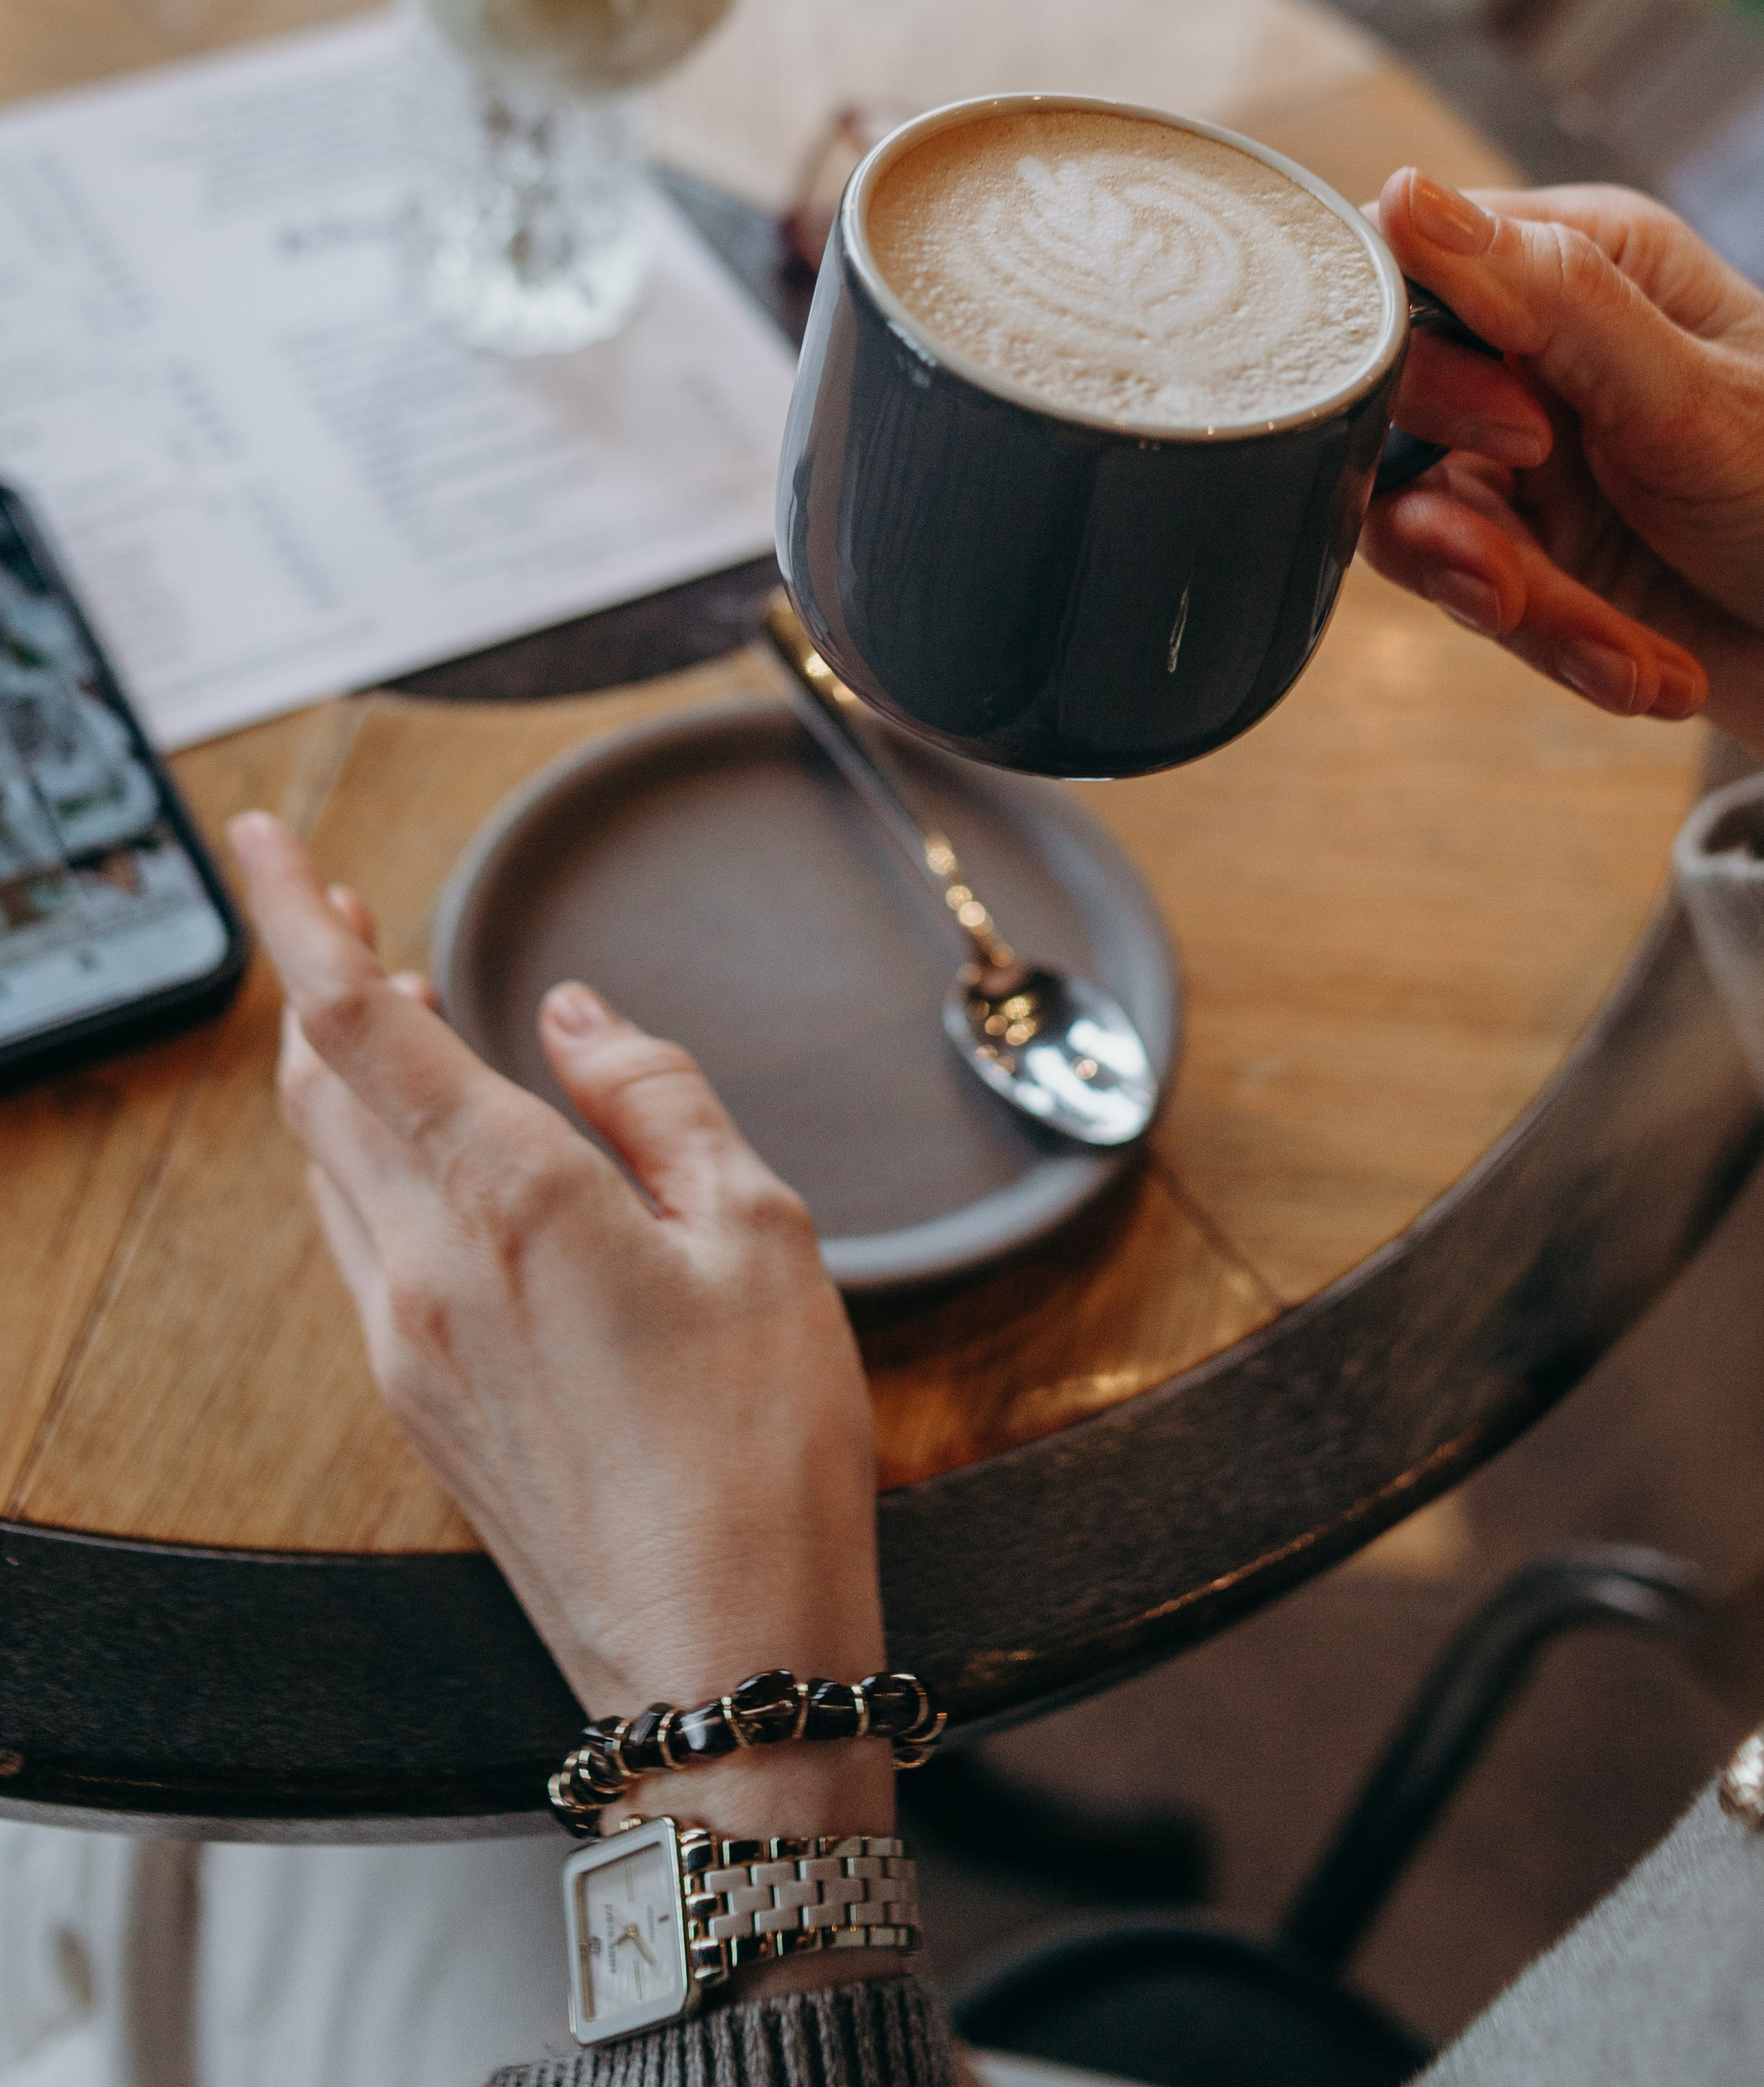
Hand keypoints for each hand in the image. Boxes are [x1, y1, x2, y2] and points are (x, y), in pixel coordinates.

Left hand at [226, 811, 894, 1862]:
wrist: (720, 1661)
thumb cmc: (766, 1452)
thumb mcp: (763, 1235)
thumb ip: (658, 1099)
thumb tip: (574, 1016)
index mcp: (514, 1203)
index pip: (355, 1022)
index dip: (296, 915)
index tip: (263, 836)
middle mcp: (426, 1269)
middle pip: (320, 1085)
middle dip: (315, 978)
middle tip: (337, 901)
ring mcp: (406, 1344)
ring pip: (330, 1163)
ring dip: (339, 1070)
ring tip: (381, 1003)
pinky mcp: (416, 1405)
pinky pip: (360, 1241)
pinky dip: (368, 1158)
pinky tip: (424, 1149)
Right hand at [1360, 168, 1763, 879]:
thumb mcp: (1694, 397)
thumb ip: (1552, 302)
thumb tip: (1405, 196)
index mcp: (1582, 262)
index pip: (1415, 273)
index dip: (1420, 360)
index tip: (1513, 434)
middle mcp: (1533, 349)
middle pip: (1392, 411)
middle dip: (1457, 516)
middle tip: (1518, 573)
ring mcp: (1517, 457)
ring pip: (1423, 524)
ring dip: (1516, 603)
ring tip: (1611, 649)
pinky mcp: (1519, 550)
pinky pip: (1474, 596)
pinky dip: (1559, 646)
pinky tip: (1653, 671)